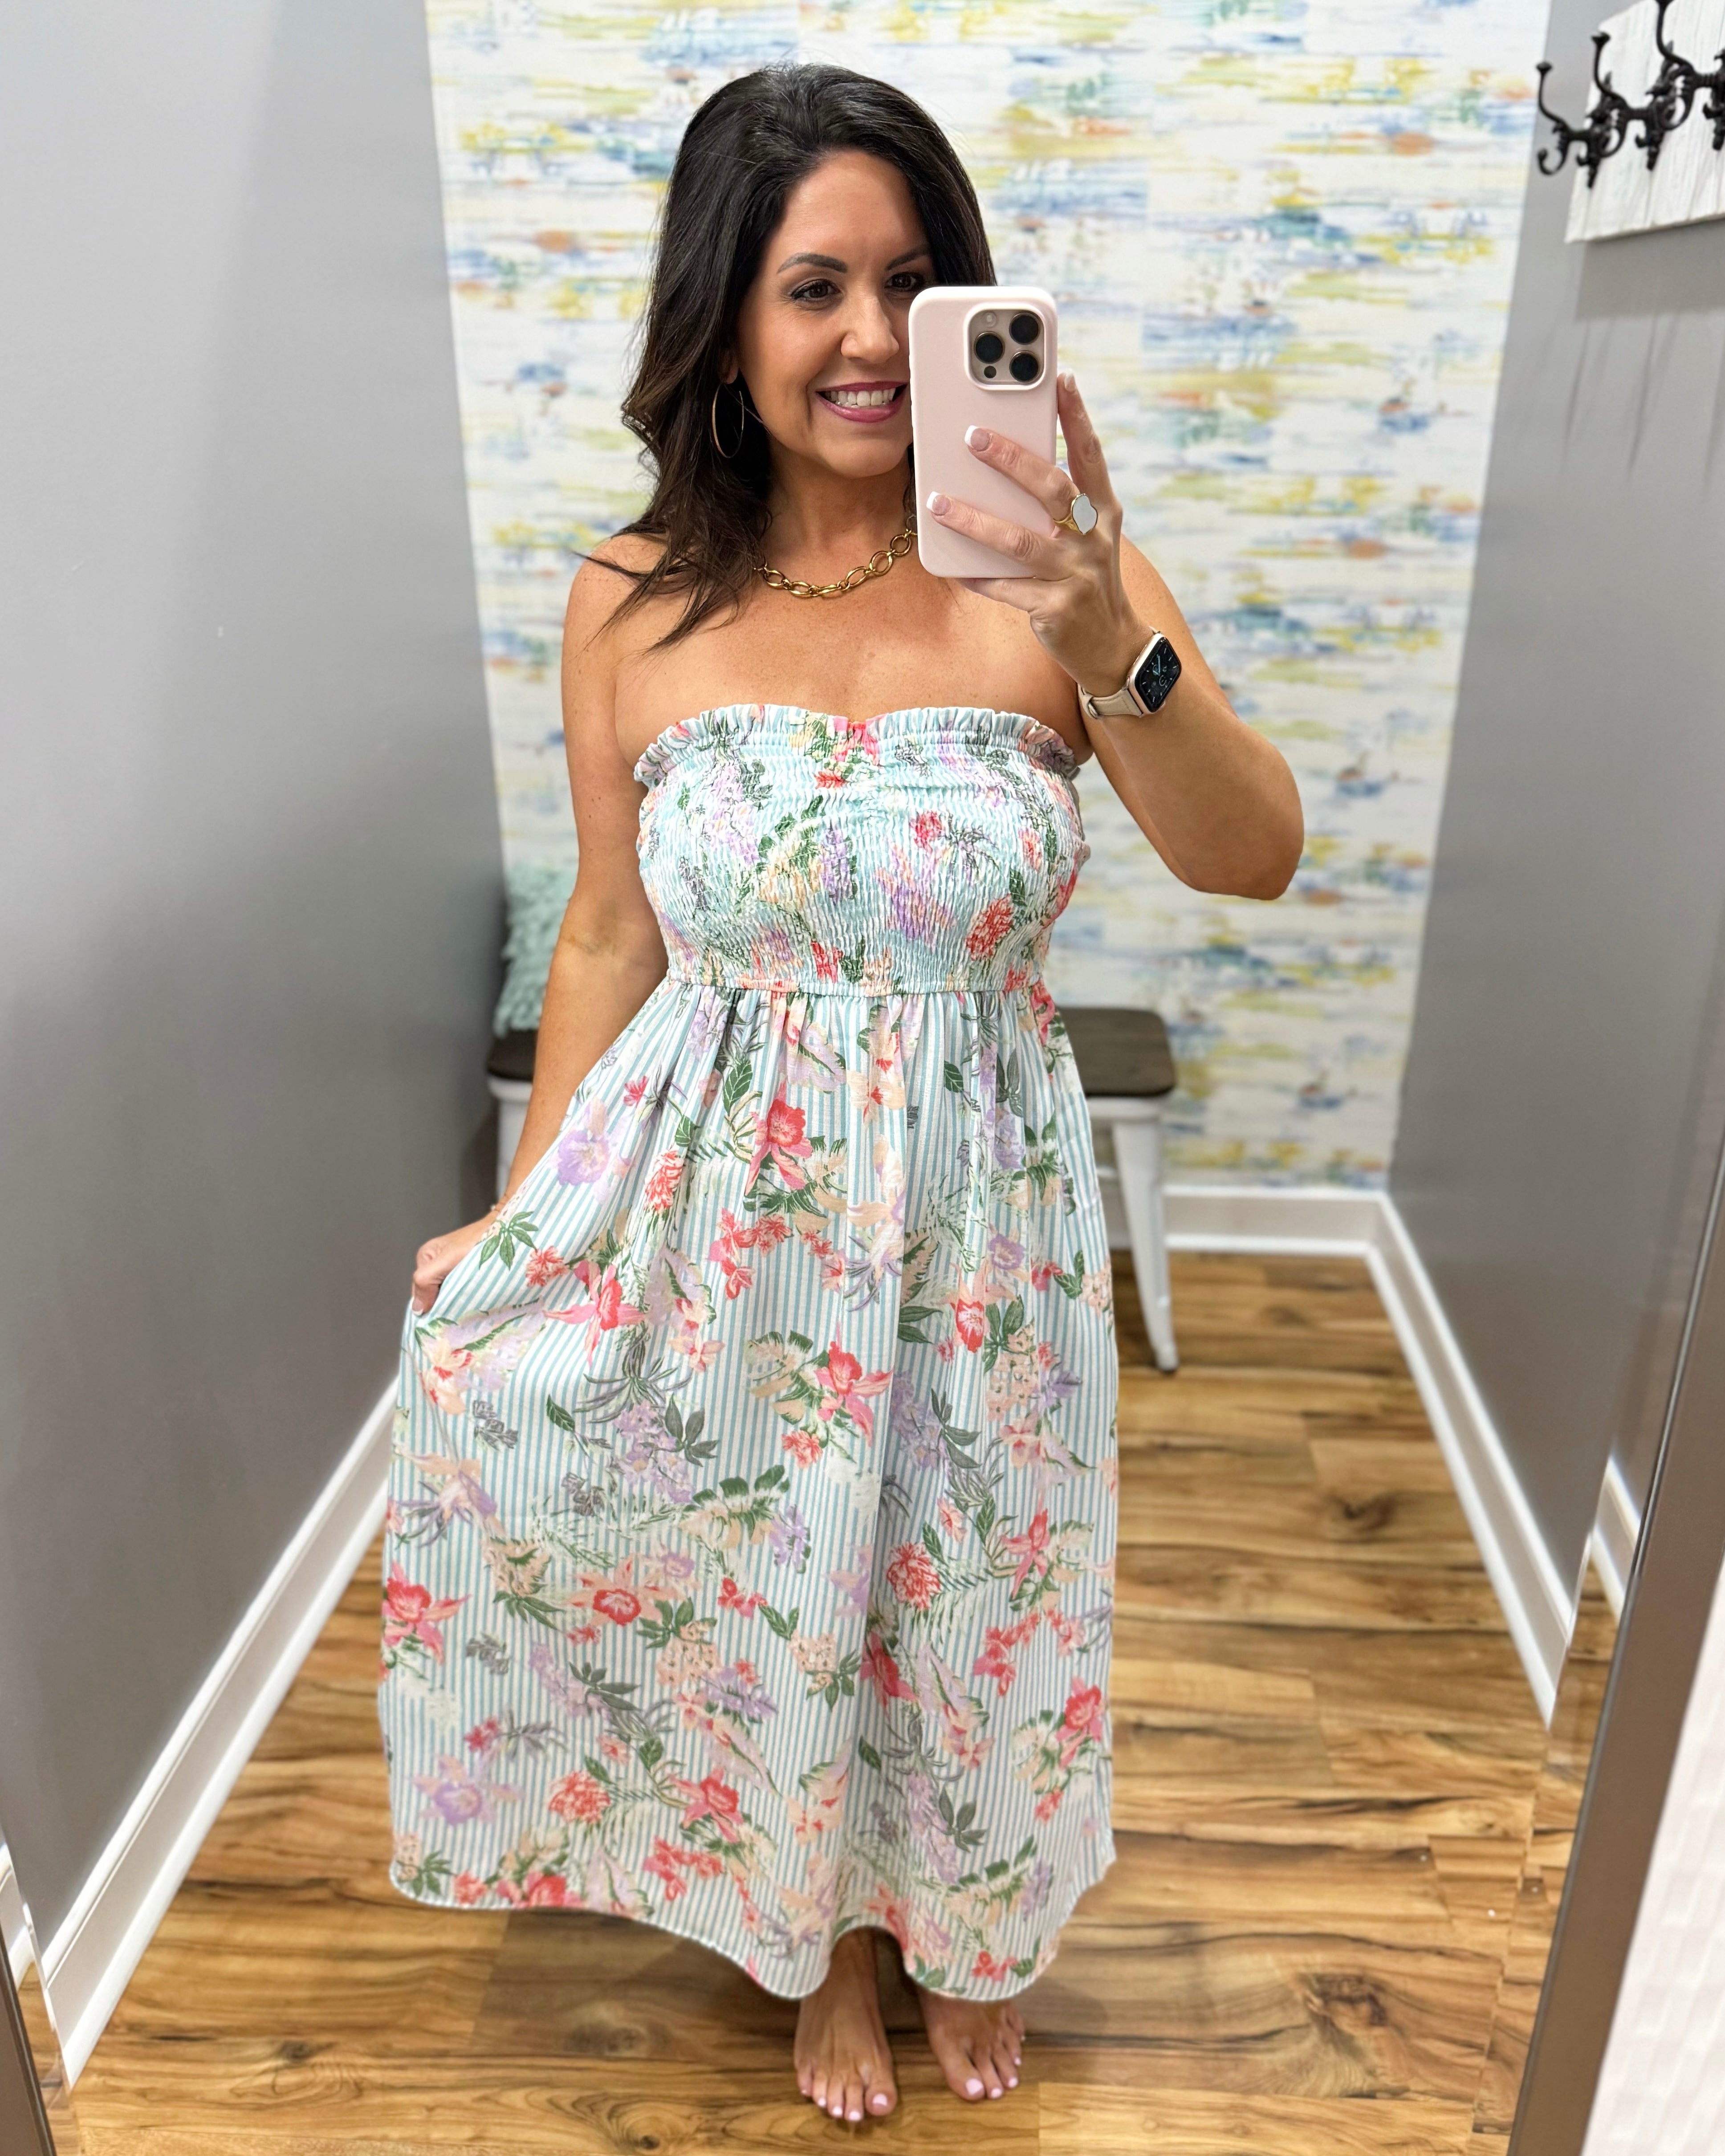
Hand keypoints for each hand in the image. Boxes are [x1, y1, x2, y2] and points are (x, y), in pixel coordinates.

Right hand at [410, 1207, 498, 1314]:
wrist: (507, 1229)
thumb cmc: (479, 1239)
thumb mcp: (447, 1260)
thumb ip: (426, 1280)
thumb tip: (416, 1308)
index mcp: (426, 1258)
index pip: (420, 1291)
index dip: (429, 1305)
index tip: (443, 1316)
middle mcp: (437, 1264)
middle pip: (434, 1294)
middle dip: (444, 1305)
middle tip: (457, 1313)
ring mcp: (453, 1268)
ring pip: (449, 1294)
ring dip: (457, 1303)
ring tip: (467, 1307)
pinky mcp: (468, 1272)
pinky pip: (463, 1290)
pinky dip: (467, 1297)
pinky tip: (475, 1301)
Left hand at [924, 371, 1147, 698]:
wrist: (1112, 647)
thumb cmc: (1088, 581)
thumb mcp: (1086, 537)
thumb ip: (1058, 505)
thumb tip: (1009, 464)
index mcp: (1103, 513)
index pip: (1091, 456)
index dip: (1077, 416)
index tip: (1061, 378)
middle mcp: (1093, 540)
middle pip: (1052, 490)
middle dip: (1013, 461)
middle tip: (974, 436)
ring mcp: (1076, 575)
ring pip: (1019, 541)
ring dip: (975, 521)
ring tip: (938, 502)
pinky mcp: (1055, 609)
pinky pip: (1005, 588)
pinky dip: (976, 576)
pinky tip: (950, 564)